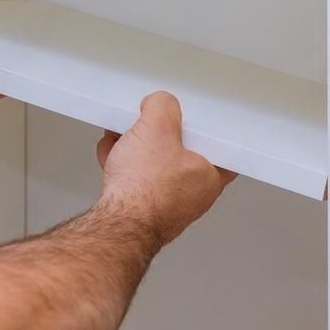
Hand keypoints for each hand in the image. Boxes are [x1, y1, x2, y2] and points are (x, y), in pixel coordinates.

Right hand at [95, 91, 234, 244]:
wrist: (117, 225)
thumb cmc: (145, 185)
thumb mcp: (157, 126)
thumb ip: (162, 105)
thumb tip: (158, 104)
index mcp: (209, 176)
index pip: (220, 150)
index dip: (205, 131)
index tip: (193, 120)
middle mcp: (192, 196)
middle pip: (179, 155)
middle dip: (157, 136)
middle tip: (146, 123)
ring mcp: (166, 207)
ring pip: (154, 168)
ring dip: (135, 149)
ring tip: (119, 136)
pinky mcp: (141, 213)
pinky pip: (136, 183)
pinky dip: (124, 167)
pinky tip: (110, 154)